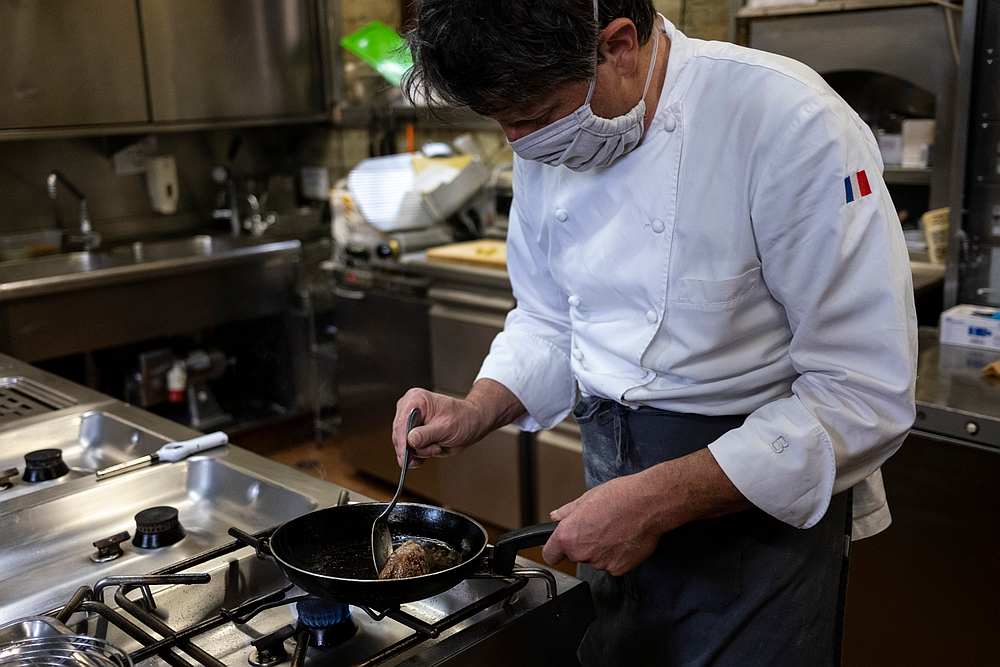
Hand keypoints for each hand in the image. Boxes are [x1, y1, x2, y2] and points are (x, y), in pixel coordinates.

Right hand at [392, 388, 487, 466]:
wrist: (472, 424)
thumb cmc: (463, 419)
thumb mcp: (446, 427)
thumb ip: (427, 434)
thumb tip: (410, 440)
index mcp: (415, 399)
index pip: (402, 422)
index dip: (402, 440)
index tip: (405, 455)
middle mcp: (408, 409)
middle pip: (399, 435)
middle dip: (415, 448)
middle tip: (433, 450)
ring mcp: (409, 423)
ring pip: (403, 446)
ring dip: (421, 452)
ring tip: (438, 446)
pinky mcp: (412, 435)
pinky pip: (408, 451)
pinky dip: (418, 456)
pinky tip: (432, 452)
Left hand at [542, 475, 660, 575]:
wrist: (647, 504)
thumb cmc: (619, 497)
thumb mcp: (586, 498)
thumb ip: (567, 512)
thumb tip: (556, 516)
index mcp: (568, 536)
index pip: (550, 555)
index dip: (555, 550)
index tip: (560, 547)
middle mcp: (582, 553)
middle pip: (575, 556)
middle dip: (584, 545)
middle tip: (598, 528)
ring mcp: (600, 563)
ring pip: (595, 560)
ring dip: (602, 550)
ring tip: (614, 530)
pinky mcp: (618, 569)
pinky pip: (613, 565)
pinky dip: (617, 556)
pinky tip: (624, 539)